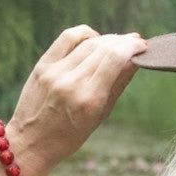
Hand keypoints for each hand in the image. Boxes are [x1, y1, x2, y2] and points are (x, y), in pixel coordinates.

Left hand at [8, 26, 148, 170]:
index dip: (133, 47)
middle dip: (124, 42)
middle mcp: (72, 82)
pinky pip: (67, 38)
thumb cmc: (70, 135)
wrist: (31, 142)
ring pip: (88, 42)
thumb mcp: (101, 115)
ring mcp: (55, 72)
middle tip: (136, 43)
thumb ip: (118, 85)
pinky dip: (85, 33)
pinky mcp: (42, 65)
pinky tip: (94, 38)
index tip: (144, 46)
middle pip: (104, 48)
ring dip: (108, 39)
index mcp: (90, 99)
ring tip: (118, 43)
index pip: (115, 59)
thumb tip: (135, 60)